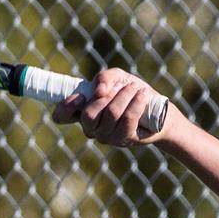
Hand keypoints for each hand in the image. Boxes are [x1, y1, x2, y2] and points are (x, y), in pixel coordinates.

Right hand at [54, 68, 169, 147]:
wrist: (157, 108)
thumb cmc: (132, 92)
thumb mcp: (118, 78)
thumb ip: (104, 78)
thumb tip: (99, 91)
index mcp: (83, 111)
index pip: (61, 115)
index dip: (65, 108)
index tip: (80, 97)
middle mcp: (91, 128)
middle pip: (88, 114)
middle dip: (108, 96)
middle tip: (123, 87)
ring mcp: (107, 136)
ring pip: (111, 114)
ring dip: (126, 96)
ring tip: (137, 90)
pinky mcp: (124, 139)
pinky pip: (127, 120)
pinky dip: (136, 103)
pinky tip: (142, 96)